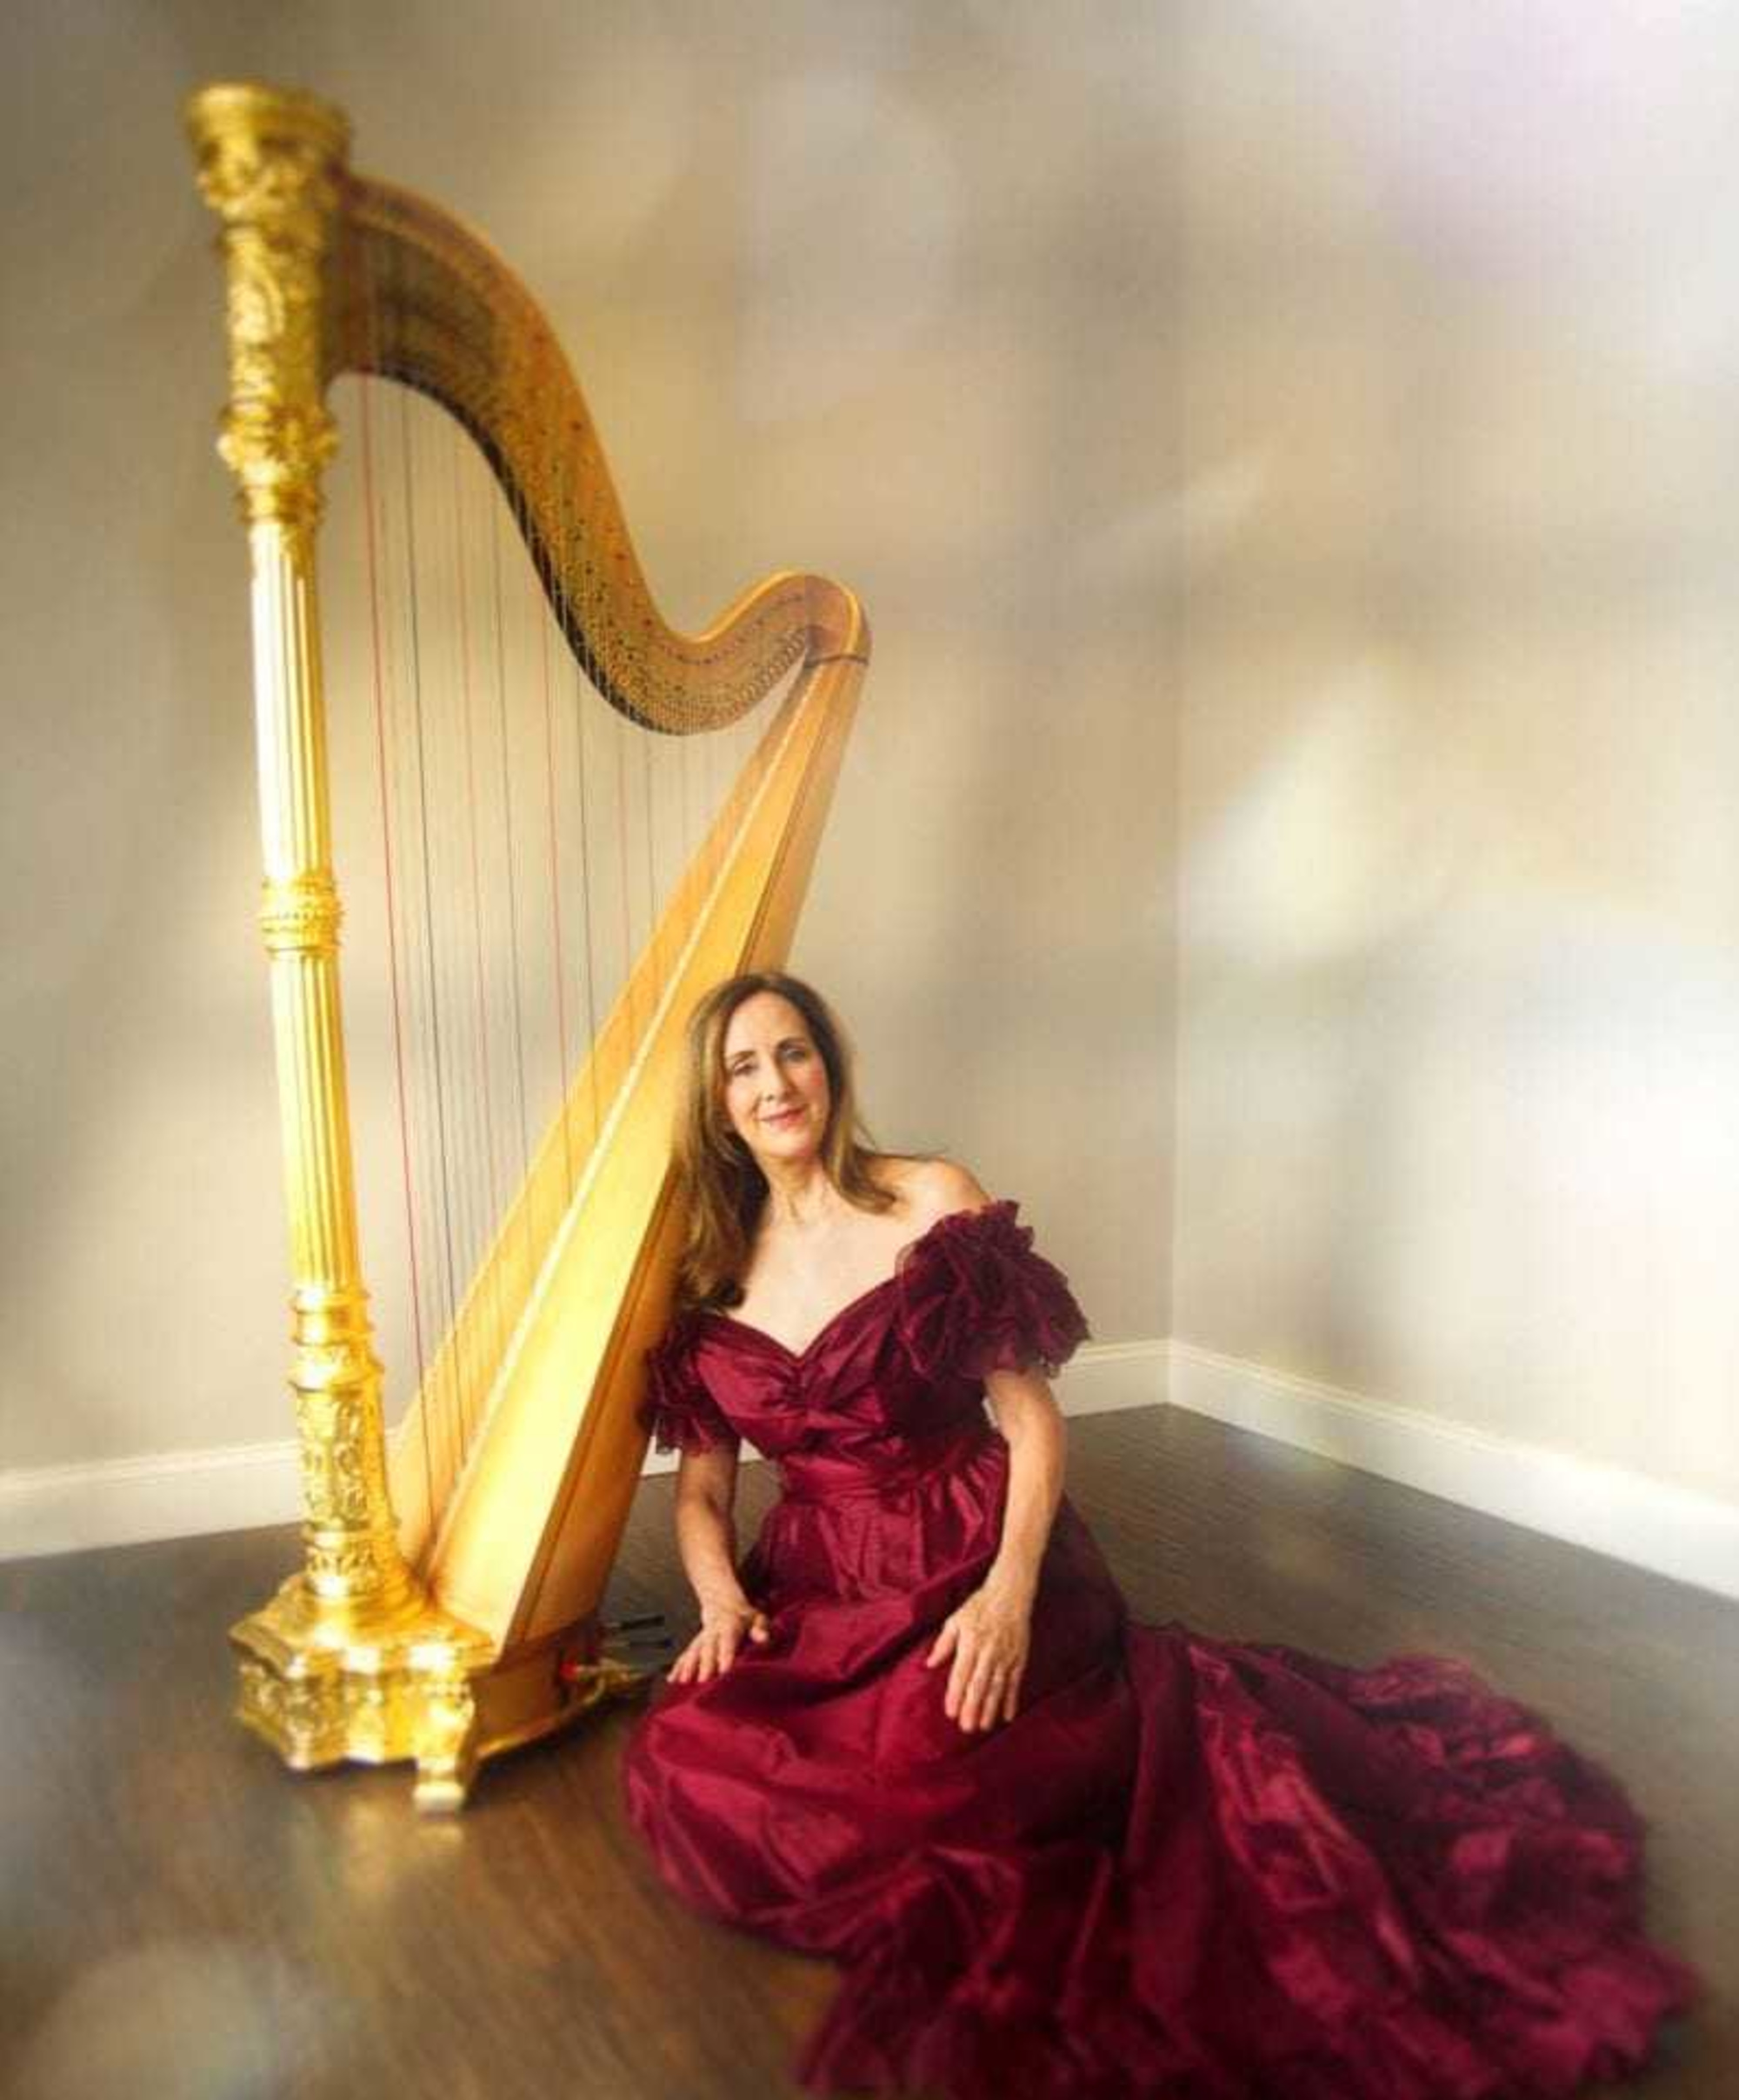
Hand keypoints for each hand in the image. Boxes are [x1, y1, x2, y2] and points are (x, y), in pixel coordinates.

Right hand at [668, 1596, 769, 1683]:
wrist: (723, 1604)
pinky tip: (672, 1680)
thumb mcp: (757, 1618)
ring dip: (688, 1666)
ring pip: (693, 1651)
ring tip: (683, 1681)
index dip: (725, 1654)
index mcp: (729, 1626)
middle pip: (708, 1648)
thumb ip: (760, 1628)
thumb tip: (763, 1638)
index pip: (727, 1641)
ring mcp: (701, 1638)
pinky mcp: (695, 1645)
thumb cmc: (745, 1617)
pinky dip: (677, 1667)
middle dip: (705, 1664)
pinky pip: (684, 1655)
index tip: (724, 1669)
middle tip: (703, 1680)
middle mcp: (712, 1632)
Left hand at [924, 1583, 1030, 1731]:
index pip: (961, 1673)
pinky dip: (1012, 1700)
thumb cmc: (979, 1606)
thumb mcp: (956, 1619)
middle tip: (967, 1727)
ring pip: (997, 1687)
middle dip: (973, 1707)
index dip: (956, 1694)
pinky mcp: (1019, 1658)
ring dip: (991, 1708)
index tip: (950, 1712)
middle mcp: (989, 1652)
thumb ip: (944, 1643)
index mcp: (971, 1642)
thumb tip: (930, 1664)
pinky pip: (1015, 1682)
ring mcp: (1005, 1656)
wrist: (1010, 1594)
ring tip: (984, 1726)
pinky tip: (1007, 1716)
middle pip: (979, 1684)